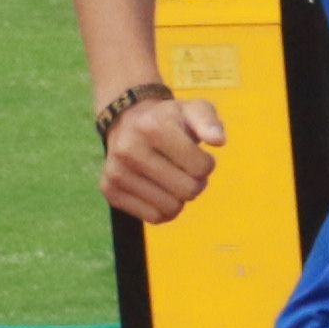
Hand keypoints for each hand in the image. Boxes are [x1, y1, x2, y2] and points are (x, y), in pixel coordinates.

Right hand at [99, 92, 223, 226]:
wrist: (127, 122)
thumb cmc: (169, 120)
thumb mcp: (193, 110)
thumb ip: (210, 122)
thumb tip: (218, 140)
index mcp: (152, 127)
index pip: (202, 168)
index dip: (207, 164)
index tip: (197, 155)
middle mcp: (129, 149)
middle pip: (188, 191)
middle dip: (195, 183)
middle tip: (186, 171)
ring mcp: (116, 172)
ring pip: (171, 209)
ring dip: (179, 198)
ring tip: (172, 180)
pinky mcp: (109, 190)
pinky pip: (154, 217)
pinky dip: (163, 209)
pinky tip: (158, 190)